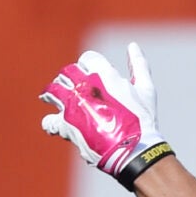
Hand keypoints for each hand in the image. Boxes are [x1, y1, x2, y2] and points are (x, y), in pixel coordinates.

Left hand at [40, 44, 164, 179]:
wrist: (134, 150)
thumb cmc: (143, 120)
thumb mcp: (146, 90)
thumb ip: (139, 65)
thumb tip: (133, 46)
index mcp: (104, 74)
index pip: (87, 58)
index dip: (88, 64)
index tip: (90, 71)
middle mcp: (85, 86)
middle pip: (67, 72)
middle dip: (69, 77)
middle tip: (70, 85)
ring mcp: (73, 105)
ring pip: (53, 91)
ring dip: (52, 93)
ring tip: (50, 97)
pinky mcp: (66, 125)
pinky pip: (50, 121)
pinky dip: (50, 123)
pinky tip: (53, 125)